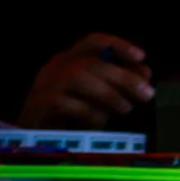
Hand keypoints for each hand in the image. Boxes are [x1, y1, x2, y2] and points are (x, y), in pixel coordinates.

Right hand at [20, 33, 152, 128]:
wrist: (33, 138)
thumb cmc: (69, 117)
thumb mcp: (98, 99)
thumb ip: (118, 86)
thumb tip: (145, 75)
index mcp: (70, 60)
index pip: (92, 42)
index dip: (117, 45)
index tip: (142, 57)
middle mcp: (57, 67)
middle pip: (91, 62)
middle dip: (123, 76)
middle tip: (146, 93)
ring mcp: (46, 84)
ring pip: (79, 78)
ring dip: (108, 94)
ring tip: (126, 109)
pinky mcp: (41, 105)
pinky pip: (66, 104)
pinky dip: (87, 113)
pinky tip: (99, 125)